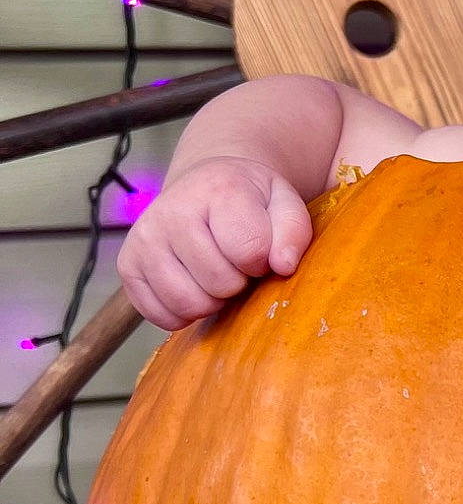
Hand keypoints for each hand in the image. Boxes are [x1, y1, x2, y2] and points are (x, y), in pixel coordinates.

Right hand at [116, 154, 313, 331]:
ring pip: (188, 303)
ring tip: (215, 273)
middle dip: (237, 281)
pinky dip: (183, 313)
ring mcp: (143, 239)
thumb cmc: (248, 201)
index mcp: (217, 190)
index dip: (261, 262)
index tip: (257, 250)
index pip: (249, 251)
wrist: (204, 187)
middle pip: (219, 283)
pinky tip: (193, 286)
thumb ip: (293, 232)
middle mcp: (171, 211)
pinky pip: (161, 316)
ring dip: (211, 300)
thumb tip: (282, 265)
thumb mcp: (283, 204)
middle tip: (234, 262)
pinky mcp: (127, 265)